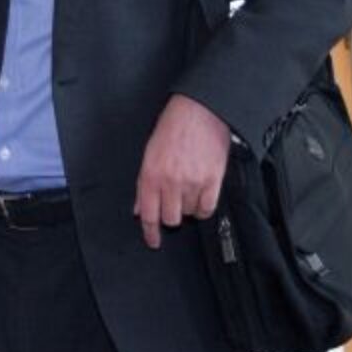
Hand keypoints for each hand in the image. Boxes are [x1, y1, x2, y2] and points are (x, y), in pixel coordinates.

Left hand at [133, 95, 230, 248]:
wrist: (200, 110)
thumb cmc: (174, 126)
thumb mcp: (149, 153)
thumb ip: (144, 183)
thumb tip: (139, 207)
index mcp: (151, 174)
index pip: (148, 214)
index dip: (150, 232)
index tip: (153, 241)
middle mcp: (170, 181)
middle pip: (170, 218)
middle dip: (170, 216)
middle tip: (173, 203)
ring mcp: (192, 182)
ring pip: (189, 214)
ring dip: (188, 207)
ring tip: (188, 188)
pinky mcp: (212, 181)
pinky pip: (207, 208)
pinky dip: (204, 208)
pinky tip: (201, 197)